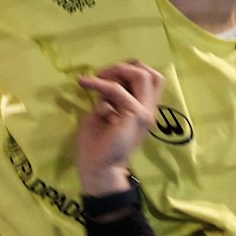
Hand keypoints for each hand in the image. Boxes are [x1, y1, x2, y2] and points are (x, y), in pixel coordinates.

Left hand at [76, 61, 164, 194]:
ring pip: (143, 75)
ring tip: (95, 78)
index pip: (148, 79)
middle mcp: (148, 110)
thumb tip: (107, 81)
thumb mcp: (103, 112)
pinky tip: (84, 83)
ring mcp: (145, 113)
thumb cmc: (96, 145)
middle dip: (125, 67)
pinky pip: (118, 90)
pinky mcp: (135, 116)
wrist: (97, 168)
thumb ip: (110, 97)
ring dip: (116, 70)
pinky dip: (99, 83)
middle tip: (101, 75)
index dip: (128, 71)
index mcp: (143, 109)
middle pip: (151, 73)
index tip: (105, 78)